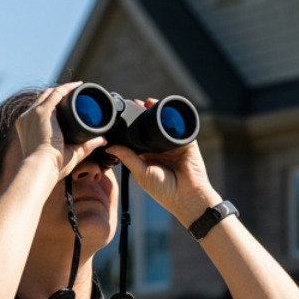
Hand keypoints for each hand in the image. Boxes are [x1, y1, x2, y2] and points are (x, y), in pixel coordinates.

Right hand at [14, 81, 106, 179]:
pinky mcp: (41, 112)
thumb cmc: (52, 166)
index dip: (54, 104)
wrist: (41, 168)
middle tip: (76, 93)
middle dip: (59, 94)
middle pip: (44, 99)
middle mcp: (27, 118)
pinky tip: (78, 85)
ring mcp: (33, 114)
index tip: (68, 103)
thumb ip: (86, 146)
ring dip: (64, 89)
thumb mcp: (72, 153)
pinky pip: (56, 94)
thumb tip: (102, 140)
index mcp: (28, 128)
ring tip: (78, 86)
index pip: (40, 110)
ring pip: (50, 94)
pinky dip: (67, 88)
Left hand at [109, 98, 221, 225]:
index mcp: (147, 156)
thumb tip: (110, 145)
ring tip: (147, 102)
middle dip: (142, 116)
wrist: (188, 196)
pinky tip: (163, 109)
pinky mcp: (187, 142)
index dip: (129, 127)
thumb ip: (127, 157)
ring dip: (156, 113)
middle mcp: (160, 149)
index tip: (120, 116)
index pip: (136, 137)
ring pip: (163, 124)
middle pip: (149, 127)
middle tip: (133, 104)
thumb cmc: (164, 190)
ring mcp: (173, 144)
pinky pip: (179, 126)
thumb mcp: (141, 173)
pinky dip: (171, 117)